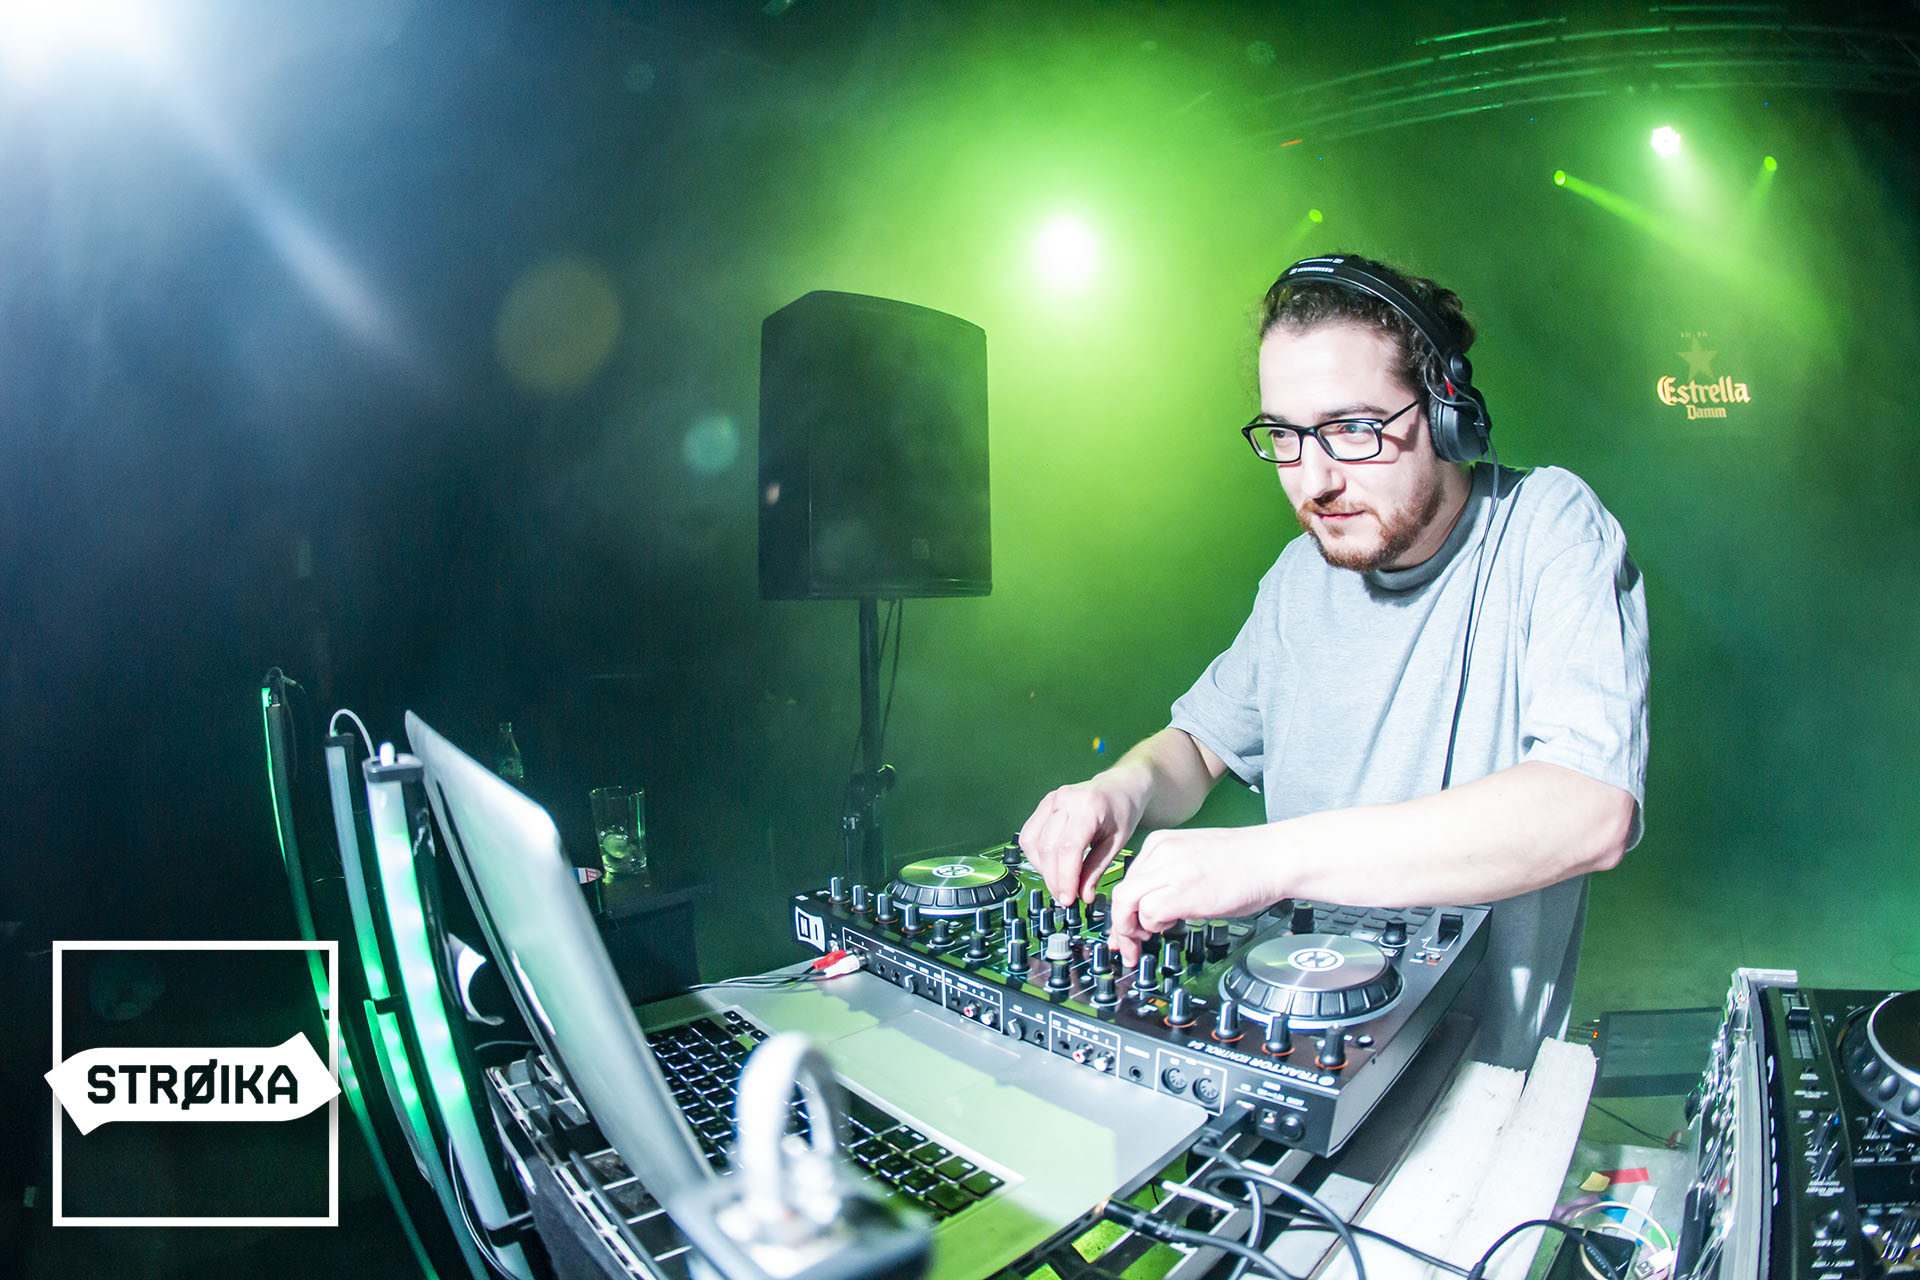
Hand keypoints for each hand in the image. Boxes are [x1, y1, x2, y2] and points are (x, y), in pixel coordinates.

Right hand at [1018, 776, 1145, 905]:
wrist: (1119, 787)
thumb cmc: (1122, 811)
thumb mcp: (1117, 843)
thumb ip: (1097, 869)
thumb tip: (1083, 895)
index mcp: (1089, 806)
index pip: (1068, 848)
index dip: (1065, 878)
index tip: (1068, 899)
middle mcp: (1066, 800)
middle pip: (1048, 848)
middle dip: (1053, 879)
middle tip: (1064, 897)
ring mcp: (1051, 800)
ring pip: (1032, 843)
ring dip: (1042, 869)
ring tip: (1059, 881)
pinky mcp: (1044, 805)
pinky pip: (1029, 835)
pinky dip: (1036, 856)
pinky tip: (1050, 865)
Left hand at [1106, 827, 1287, 966]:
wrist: (1273, 858)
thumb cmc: (1246, 864)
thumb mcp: (1195, 860)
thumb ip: (1170, 877)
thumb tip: (1154, 907)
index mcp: (1162, 844)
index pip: (1128, 880)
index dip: (1124, 909)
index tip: (1125, 928)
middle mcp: (1161, 853)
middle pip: (1120, 893)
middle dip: (1120, 925)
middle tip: (1128, 945)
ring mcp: (1171, 871)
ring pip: (1126, 902)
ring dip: (1131, 929)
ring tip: (1146, 939)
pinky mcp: (1183, 891)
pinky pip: (1148, 913)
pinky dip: (1153, 926)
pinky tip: (1168, 926)